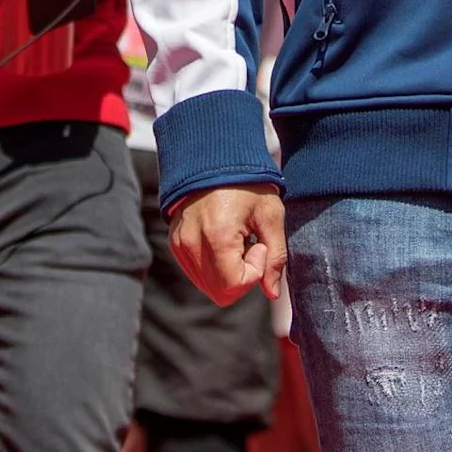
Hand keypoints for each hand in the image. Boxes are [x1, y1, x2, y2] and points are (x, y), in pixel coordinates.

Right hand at [170, 184, 287, 304]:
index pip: (235, 285)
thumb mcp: (271, 214)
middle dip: (242, 276)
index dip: (254, 271)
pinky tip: (223, 240)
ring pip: (208, 287)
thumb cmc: (248, 183)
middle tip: (249, 245)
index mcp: (217, 235)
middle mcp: (192, 243)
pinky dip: (214, 267)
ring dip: (227, 272)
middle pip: (220, 293)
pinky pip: (197, 273)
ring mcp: (180, 245)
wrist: (215, 157)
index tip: (259, 244)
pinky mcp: (175, 244)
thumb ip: (276, 256)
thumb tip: (272, 293)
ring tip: (236, 240)